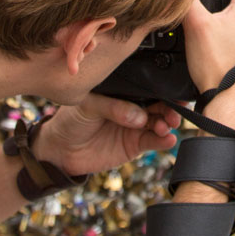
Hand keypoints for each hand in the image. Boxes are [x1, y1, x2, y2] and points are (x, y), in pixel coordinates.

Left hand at [34, 96, 180, 176]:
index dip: (161, 87)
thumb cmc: (71, 119)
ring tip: (165, 126)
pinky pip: (154, 142)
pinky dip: (163, 141)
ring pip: (160, 122)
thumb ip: (113, 108)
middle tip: (172, 112)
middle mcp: (134, 106)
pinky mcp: (135, 145)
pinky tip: (168, 139)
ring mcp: (137, 126)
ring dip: (168, 123)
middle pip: (160, 103)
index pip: (147, 86)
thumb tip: (139, 117)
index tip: (173, 90)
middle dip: (170, 107)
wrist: (61, 149)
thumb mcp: (88, 105)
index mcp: (124, 91)